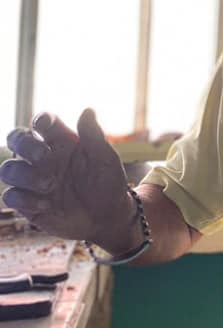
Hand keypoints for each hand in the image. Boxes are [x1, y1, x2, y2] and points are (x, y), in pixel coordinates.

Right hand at [1, 109, 135, 248]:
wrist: (107, 217)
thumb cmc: (107, 182)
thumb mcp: (105, 159)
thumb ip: (94, 136)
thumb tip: (88, 110)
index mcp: (61, 141)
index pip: (42, 123)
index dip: (40, 120)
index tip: (44, 124)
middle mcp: (42, 158)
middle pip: (16, 140)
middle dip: (24, 144)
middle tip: (45, 156)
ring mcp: (32, 180)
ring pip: (8, 169)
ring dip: (25, 175)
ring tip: (50, 185)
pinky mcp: (27, 203)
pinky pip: (10, 196)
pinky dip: (25, 199)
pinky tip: (46, 204)